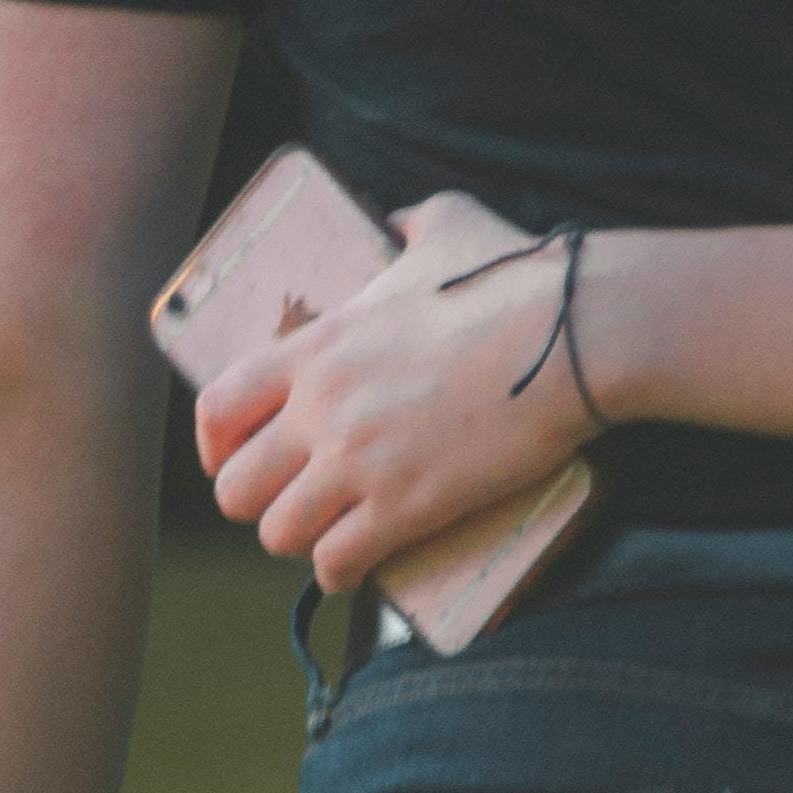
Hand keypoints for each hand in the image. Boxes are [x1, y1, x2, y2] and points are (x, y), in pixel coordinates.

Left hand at [193, 194, 594, 592]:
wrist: (578, 334)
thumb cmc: (517, 277)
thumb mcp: (446, 225)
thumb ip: (406, 223)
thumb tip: (398, 221)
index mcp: (320, 346)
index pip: (217, 407)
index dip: (214, 444)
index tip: (233, 456)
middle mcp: (323, 408)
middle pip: (235, 488)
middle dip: (258, 501)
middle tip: (293, 498)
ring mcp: (362, 462)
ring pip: (278, 535)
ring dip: (300, 540)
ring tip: (330, 531)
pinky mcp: (408, 506)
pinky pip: (337, 564)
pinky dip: (341, 571)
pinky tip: (359, 563)